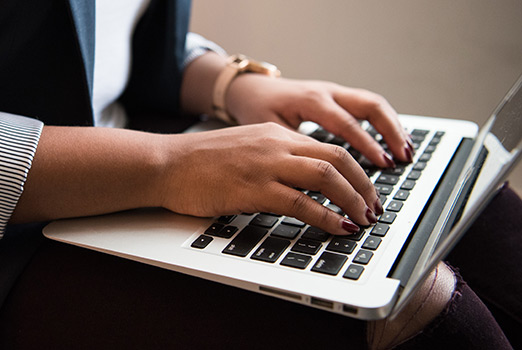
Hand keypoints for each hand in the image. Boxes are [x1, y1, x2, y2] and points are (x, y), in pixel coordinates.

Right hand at [160, 123, 382, 235]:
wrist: (165, 164)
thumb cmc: (198, 163)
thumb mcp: (244, 150)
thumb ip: (274, 159)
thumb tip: (302, 184)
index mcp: (275, 134)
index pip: (330, 148)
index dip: (356, 172)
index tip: (366, 192)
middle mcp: (276, 144)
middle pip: (338, 158)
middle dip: (364, 186)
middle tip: (374, 208)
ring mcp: (265, 166)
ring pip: (326, 177)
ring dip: (353, 200)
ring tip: (363, 219)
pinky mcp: (253, 189)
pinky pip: (301, 203)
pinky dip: (326, 217)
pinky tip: (338, 228)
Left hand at [226, 75, 413, 167]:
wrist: (249, 90)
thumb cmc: (257, 111)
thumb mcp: (271, 131)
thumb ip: (296, 150)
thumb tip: (319, 178)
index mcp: (310, 101)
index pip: (347, 124)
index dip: (367, 145)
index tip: (383, 164)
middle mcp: (327, 93)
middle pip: (370, 106)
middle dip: (390, 132)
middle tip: (403, 158)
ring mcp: (334, 92)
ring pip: (373, 104)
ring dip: (393, 127)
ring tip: (406, 152)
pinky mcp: (337, 96)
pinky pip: (367, 106)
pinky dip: (384, 123)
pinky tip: (394, 141)